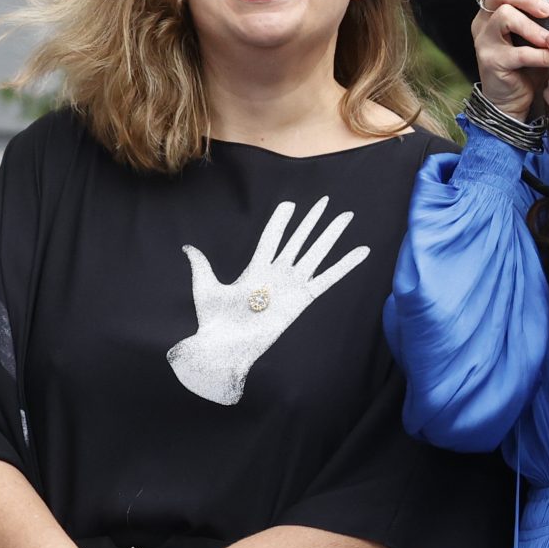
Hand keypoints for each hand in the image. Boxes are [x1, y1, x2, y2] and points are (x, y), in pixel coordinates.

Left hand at [166, 198, 370, 405]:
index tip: (291, 204)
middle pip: (300, 240)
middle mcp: (277, 274)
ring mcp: (292, 285)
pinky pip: (328, 278)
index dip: (281, 221)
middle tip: (327, 201)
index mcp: (256, 269)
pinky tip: (360, 251)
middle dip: (313, 221)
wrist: (225, 346)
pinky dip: (345, 265)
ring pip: (316, 253)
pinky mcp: (303, 298)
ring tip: (346, 217)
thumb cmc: (214, 321)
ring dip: (331, 235)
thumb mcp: (205, 287)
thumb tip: (188, 248)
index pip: (272, 238)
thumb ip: (201, 265)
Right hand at [472, 0, 548, 119]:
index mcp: (493, 8)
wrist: (509, 101)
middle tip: (547, 10)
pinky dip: (541, 55)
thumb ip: (542, 15)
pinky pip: (518, 53)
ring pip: (504, 16)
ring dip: (533, 26)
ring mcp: (484, 41)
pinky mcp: (492, 62)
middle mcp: (484, 21)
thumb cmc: (524, 65)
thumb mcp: (532, 34)